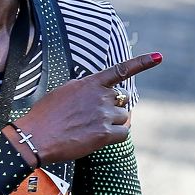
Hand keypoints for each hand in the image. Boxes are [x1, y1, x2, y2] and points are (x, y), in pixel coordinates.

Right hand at [11, 53, 162, 164]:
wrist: (35, 137)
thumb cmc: (45, 116)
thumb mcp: (65, 92)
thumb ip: (86, 88)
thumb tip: (101, 91)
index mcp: (90, 83)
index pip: (120, 70)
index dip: (142, 63)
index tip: (159, 57)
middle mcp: (100, 96)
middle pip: (123, 99)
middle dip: (114, 107)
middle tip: (94, 116)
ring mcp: (104, 114)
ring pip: (124, 116)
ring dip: (114, 122)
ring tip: (91, 128)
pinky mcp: (104, 133)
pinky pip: (124, 133)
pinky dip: (116, 135)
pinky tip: (100, 137)